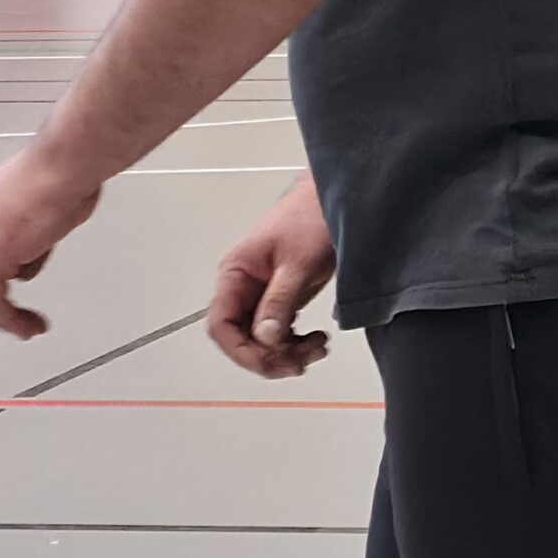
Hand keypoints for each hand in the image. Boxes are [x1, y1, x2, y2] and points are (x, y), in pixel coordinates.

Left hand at [0, 144, 103, 339]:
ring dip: (1, 313)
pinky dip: (8, 318)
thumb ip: (38, 235)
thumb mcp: (52, 208)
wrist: (68, 164)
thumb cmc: (68, 172)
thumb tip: (37, 251)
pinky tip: (26, 326)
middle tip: (12, 317)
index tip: (17, 281)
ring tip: (24, 327)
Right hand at [207, 175, 336, 379]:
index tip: (271, 360)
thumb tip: (264, 337)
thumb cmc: (312, 215)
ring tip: (316, 347)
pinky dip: (295, 342)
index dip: (241, 350)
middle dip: (270, 355)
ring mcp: (262, 292)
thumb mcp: (298, 261)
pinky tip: (314, 340)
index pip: (222, 325)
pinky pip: (278, 331)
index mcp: (236, 273)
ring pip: (261, 339)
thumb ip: (280, 300)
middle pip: (241, 338)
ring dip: (286, 352)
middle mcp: (243, 286)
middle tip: (301, 360)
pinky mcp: (281, 296)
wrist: (335, 197)